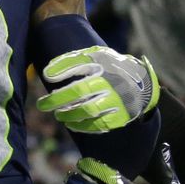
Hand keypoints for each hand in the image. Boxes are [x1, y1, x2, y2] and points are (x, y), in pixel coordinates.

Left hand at [37, 46, 158, 132]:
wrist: (142, 84)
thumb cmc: (110, 68)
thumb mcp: (95, 56)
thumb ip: (70, 61)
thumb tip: (46, 74)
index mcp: (104, 64)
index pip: (79, 65)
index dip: (62, 71)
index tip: (47, 78)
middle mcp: (111, 81)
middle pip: (80, 91)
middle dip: (57, 99)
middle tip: (42, 105)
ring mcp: (117, 99)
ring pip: (88, 110)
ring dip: (69, 115)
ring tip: (59, 116)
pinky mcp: (121, 116)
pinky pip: (99, 125)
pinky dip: (83, 127)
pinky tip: (72, 125)